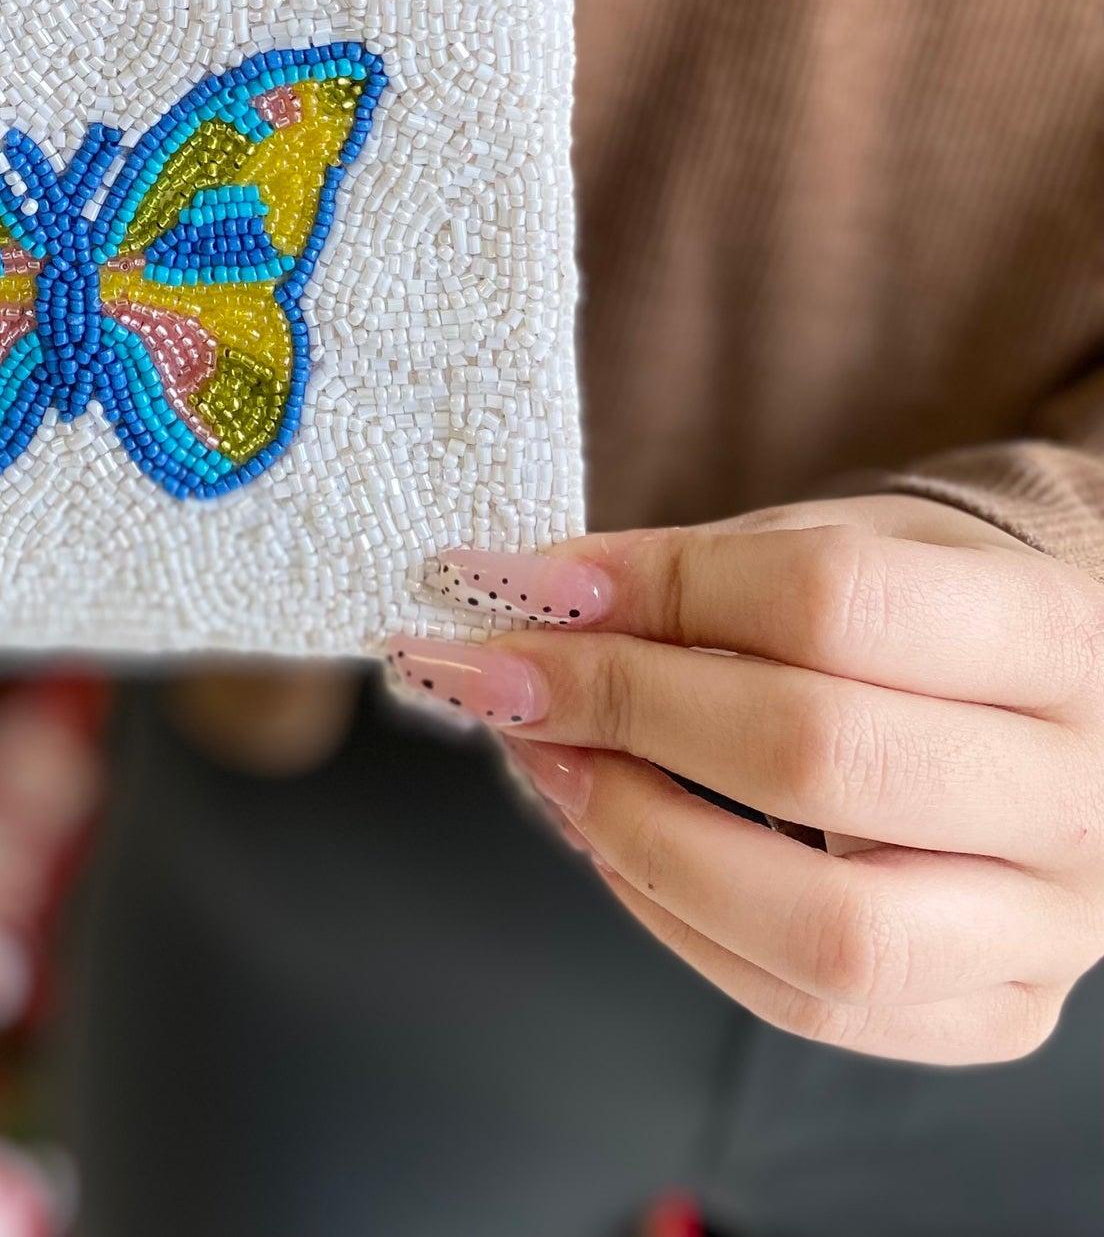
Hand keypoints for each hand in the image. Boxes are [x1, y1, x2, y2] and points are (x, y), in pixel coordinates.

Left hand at [386, 494, 1103, 1063]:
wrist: (1053, 704)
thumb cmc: (927, 614)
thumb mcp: (840, 543)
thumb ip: (700, 574)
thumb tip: (528, 600)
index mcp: (1056, 633)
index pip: (832, 601)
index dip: (659, 587)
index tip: (532, 583)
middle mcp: (1078, 791)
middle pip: (820, 757)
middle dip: (625, 710)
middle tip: (509, 678)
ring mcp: (1050, 924)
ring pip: (826, 928)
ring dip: (645, 839)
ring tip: (551, 767)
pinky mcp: (999, 1013)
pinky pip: (818, 1009)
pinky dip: (686, 928)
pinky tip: (616, 847)